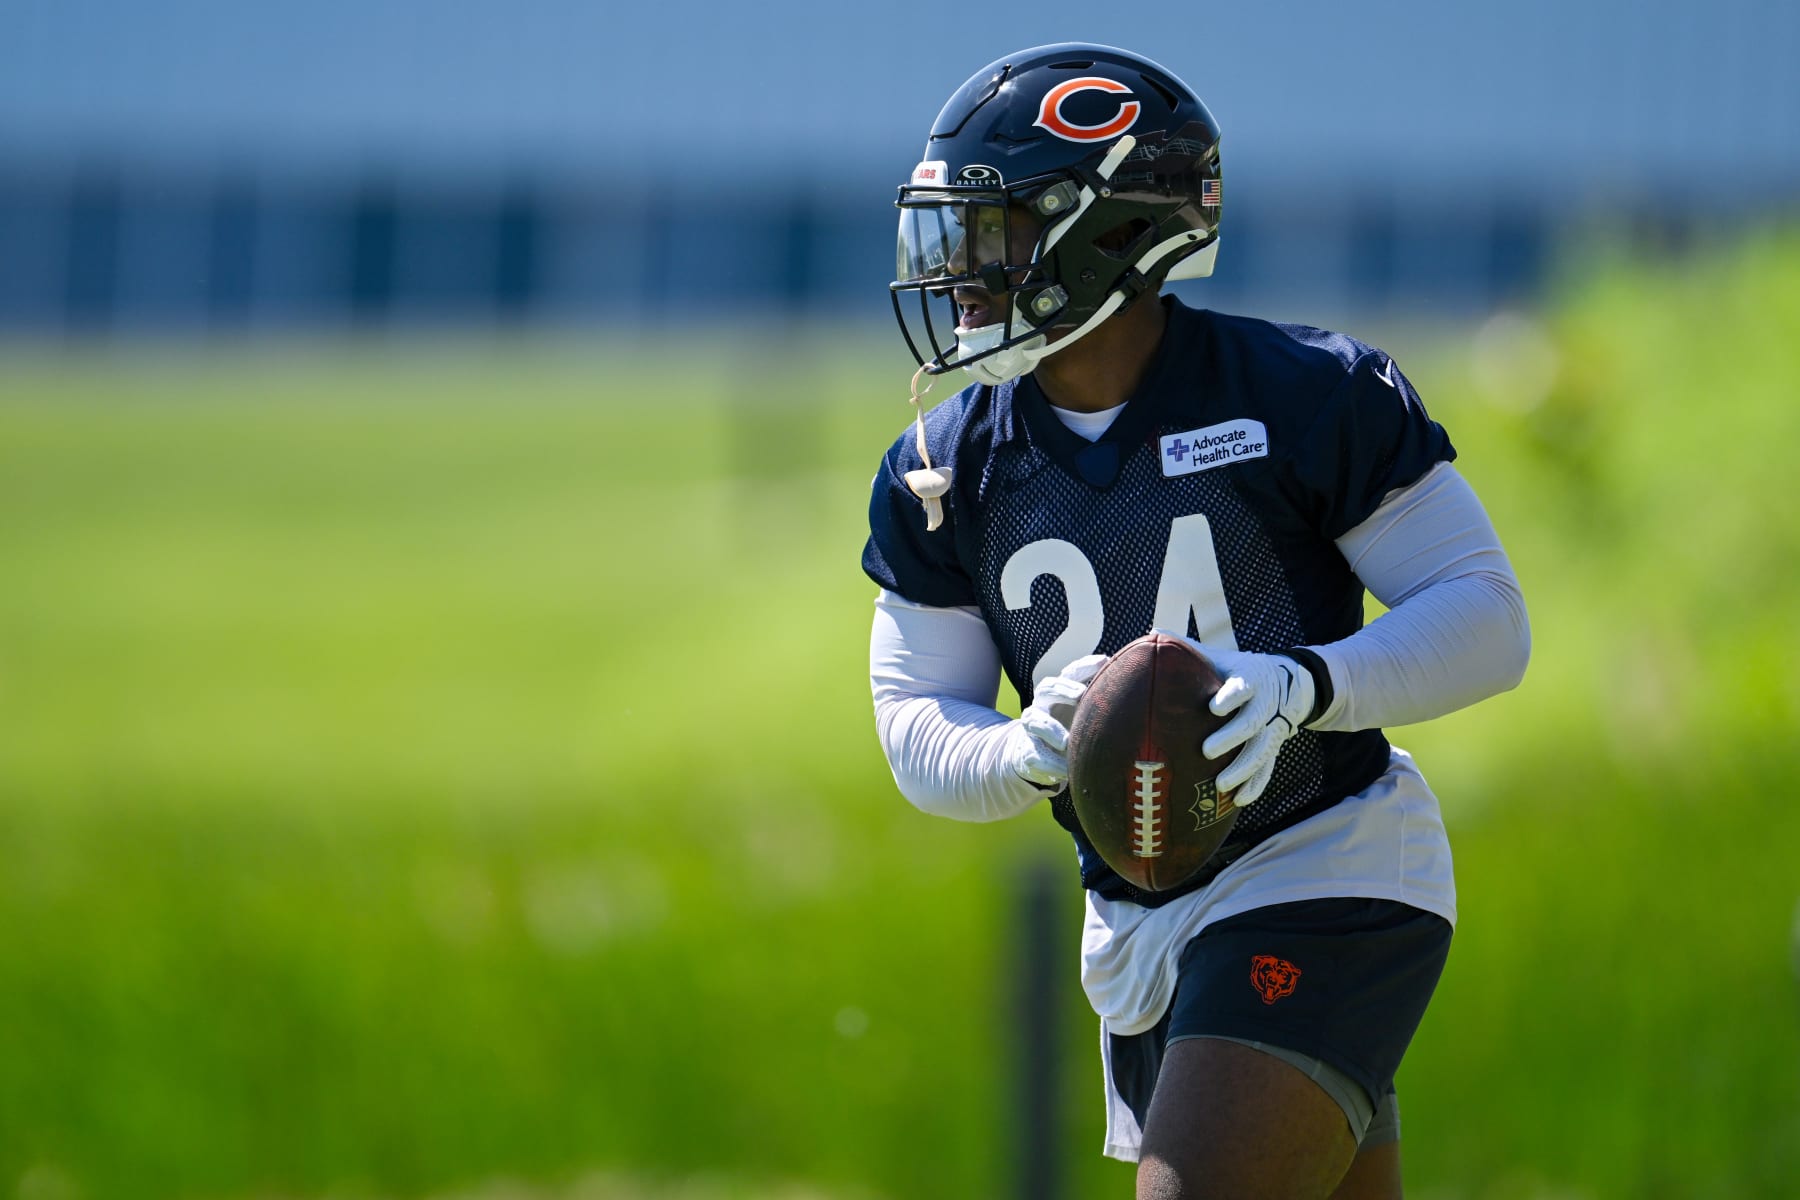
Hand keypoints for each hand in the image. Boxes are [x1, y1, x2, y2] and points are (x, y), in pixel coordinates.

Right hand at [1004, 654, 1109, 789]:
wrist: (1039, 756)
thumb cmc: (1071, 730)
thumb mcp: (1085, 715)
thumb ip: (1102, 702)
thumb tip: (1134, 686)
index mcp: (1060, 692)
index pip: (1070, 672)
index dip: (1084, 667)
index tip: (1103, 662)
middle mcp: (1043, 704)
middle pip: (1047, 687)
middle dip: (1063, 689)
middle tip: (1079, 695)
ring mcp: (1032, 728)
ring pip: (1035, 720)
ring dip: (1051, 729)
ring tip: (1066, 742)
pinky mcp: (1028, 752)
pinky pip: (1035, 755)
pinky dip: (1050, 763)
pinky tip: (1064, 771)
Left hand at [1199, 647, 1315, 807]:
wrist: (1288, 684)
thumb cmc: (1238, 670)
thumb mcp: (1221, 657)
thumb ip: (1189, 649)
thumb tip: (1152, 632)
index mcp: (1249, 679)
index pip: (1242, 687)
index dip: (1230, 697)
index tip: (1214, 707)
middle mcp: (1264, 705)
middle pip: (1252, 723)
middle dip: (1231, 738)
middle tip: (1206, 751)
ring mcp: (1272, 729)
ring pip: (1262, 751)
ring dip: (1243, 769)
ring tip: (1221, 785)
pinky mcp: (1274, 748)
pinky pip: (1268, 769)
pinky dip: (1255, 785)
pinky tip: (1239, 800)